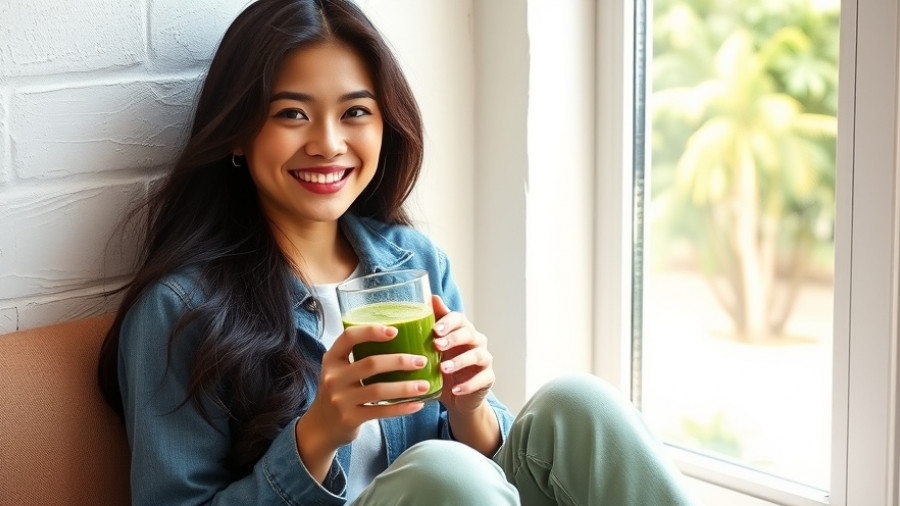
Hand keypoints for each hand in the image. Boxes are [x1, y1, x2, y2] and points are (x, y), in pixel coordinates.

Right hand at [296, 324, 426, 480]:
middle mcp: (333, 378)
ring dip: (405, 387)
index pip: (349, 337)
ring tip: (425, 385)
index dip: (371, 331)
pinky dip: (402, 408)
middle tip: (421, 361)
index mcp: (332, 359)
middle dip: (399, 361)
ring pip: (378, 390)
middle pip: (370, 364)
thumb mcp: (339, 370)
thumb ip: (358, 355)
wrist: (321, 426)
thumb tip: (399, 337)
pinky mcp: (350, 418)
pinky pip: (381, 411)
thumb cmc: (339, 391)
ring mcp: (340, 399)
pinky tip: (418, 404)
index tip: (394, 331)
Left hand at [432, 295, 494, 413]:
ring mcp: (484, 359)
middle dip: (453, 339)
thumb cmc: (443, 365)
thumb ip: (434, 323)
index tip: (434, 330)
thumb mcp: (434, 347)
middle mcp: (476, 341)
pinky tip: (455, 390)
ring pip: (477, 355)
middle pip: (469, 334)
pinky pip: (482, 379)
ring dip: (460, 361)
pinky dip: (468, 385)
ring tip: (443, 369)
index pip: (459, 319)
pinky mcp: (488, 378)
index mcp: (462, 330)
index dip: (448, 322)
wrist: (456, 397)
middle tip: (437, 345)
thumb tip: (432, 297)